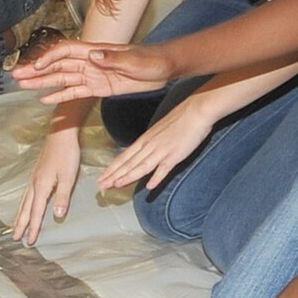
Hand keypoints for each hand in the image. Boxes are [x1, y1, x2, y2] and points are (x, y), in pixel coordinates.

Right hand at [12, 125, 81, 245]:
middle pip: (25, 209)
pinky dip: (23, 205)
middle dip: (20, 225)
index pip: (36, 212)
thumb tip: (57, 216)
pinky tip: (25, 206)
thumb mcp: (68, 176)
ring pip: (24, 202)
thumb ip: (63, 196)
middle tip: (15, 238)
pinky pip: (26, 194)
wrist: (60, 134)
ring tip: (16, 226)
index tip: (30, 242)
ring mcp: (33, 178)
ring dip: (19, 216)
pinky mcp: (36, 174)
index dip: (33, 228)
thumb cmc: (66, 154)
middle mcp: (34, 184)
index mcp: (41, 186)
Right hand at [13, 40, 176, 105]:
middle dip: (37, 70)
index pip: (66, 52)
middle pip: (57, 66)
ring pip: (62, 79)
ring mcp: (93, 75)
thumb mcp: (135, 60)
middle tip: (16, 76)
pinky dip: (60, 95)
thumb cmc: (152, 60)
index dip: (50, 58)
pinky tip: (45, 100)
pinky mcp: (99, 87)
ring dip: (42, 82)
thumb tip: (92, 56)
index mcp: (96, 52)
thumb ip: (113, 59)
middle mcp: (90, 62)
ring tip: (23, 86)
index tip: (37, 67)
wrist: (165, 69)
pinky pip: (75, 92)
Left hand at [94, 100, 214, 192]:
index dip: (112, 169)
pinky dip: (157, 177)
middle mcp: (150, 145)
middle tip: (101, 185)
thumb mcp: (159, 131)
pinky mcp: (176, 154)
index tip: (102, 178)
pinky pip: (164, 168)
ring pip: (141, 166)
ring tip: (115, 185)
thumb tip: (143, 153)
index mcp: (145, 140)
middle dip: (113, 175)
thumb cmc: (180, 120)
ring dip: (127, 177)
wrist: (196, 110)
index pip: (124, 157)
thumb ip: (151, 143)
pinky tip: (150, 186)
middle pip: (128, 163)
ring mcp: (162, 150)